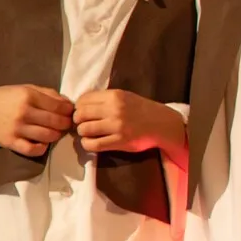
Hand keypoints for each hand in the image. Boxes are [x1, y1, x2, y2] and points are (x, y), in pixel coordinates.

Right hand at [0, 84, 71, 158]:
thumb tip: (69, 104)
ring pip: (48, 136)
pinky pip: (33, 150)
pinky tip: (42, 143)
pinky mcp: (10, 142)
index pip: (60, 107)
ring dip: (56, 135)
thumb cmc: (6, 98)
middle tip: (65, 124)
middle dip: (65, 124)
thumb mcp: (26, 89)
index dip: (69, 112)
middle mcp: (23, 112)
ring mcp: (17, 128)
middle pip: (57, 122)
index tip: (70, 114)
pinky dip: (42, 148)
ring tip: (54, 132)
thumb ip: (48, 94)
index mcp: (29, 96)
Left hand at [72, 89, 187, 164]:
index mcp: (115, 96)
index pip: (83, 100)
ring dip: (83, 133)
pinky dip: (87, 144)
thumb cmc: (141, 110)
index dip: (79, 107)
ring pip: (84, 129)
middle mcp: (115, 109)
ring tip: (90, 133)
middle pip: (80, 114)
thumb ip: (104, 99)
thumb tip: (79, 106)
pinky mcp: (120, 141)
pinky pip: (92, 144)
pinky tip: (92, 142)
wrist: (162, 124)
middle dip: (79, 120)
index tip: (85, 113)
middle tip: (85, 124)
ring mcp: (117, 126)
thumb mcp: (124, 97)